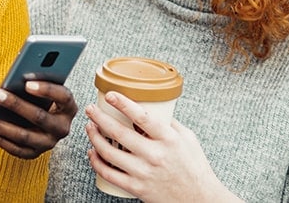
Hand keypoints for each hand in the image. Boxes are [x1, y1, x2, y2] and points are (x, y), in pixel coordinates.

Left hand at [0, 81, 77, 159]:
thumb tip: (17, 79)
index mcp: (69, 108)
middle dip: (16, 104)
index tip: (27, 83)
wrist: (45, 125)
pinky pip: (15, 148)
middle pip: (39, 117)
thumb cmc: (43, 102)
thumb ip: (37, 84)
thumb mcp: (45, 92)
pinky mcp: (34, 153)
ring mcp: (49, 142)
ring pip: (23, 135)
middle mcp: (62, 128)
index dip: (47, 90)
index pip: (63, 97)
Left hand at [85, 92, 239, 201]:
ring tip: (90, 128)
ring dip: (94, 138)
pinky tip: (92, 153)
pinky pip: (109, 173)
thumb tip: (153, 109)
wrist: (198, 198)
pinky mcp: (136, 187)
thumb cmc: (195, 167)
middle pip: (119, 132)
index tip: (110, 95)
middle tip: (91, 109)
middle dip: (100, 118)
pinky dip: (96, 162)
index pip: (142, 116)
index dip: (123, 104)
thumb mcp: (188, 138)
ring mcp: (143, 172)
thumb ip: (170, 124)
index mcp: (168, 139)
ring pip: (109, 152)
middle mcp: (154, 154)